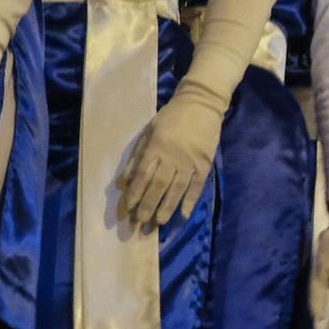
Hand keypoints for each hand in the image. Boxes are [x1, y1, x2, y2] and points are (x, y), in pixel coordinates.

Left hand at [117, 79, 223, 228]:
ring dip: (166, 207)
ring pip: (176, 189)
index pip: (142, 175)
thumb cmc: (171, 117)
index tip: (127, 210)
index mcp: (155, 147)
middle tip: (140, 224)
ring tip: (159, 222)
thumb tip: (123, 181)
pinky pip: (196, 186)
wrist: (201, 104)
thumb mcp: (148, 132)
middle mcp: (171, 157)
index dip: (134, 194)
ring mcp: (190, 161)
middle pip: (157, 186)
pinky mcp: (204, 164)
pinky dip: (190, 201)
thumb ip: (136, 156)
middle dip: (147, 206)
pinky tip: (183, 214)